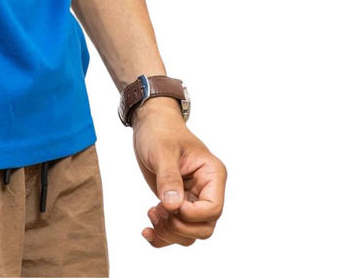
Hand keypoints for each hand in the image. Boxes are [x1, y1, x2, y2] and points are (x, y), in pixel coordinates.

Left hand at [131, 97, 226, 246]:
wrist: (150, 124)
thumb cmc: (160, 131)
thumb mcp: (162, 151)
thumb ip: (169, 178)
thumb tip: (173, 207)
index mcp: (212, 174)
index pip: (213, 209)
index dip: (191, 214)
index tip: (168, 205)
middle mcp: (207, 190)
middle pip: (204, 227)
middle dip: (179, 227)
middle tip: (156, 213)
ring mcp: (193, 198)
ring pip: (191, 234)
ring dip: (170, 233)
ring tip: (151, 215)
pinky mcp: (178, 203)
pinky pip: (177, 230)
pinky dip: (163, 236)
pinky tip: (147, 231)